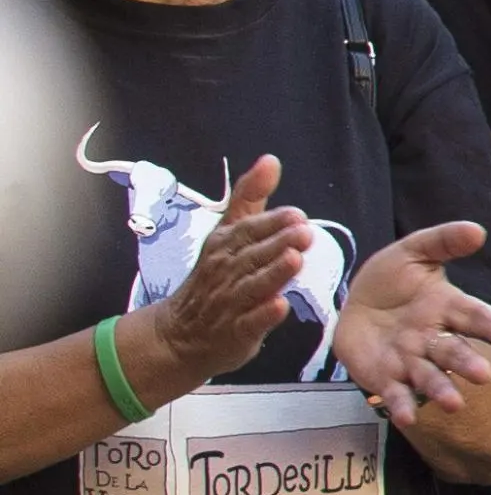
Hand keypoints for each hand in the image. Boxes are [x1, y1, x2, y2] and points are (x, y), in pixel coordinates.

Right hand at [125, 157, 305, 401]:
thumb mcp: (228, 234)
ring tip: (295, 260)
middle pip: (252, 255)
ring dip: (273, 273)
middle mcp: (225, 271)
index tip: (296, 214)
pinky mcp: (235, 332)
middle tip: (304, 231)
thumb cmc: (215, 276)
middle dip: (278, 242)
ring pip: (252, 286)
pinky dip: (263, 316)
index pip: (247, 230)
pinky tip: (280, 307)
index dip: (271, 222)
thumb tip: (270, 160)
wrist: (181, 334)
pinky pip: (249, 323)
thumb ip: (250, 198)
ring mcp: (229, 303)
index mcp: (224, 245)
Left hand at [333, 221, 490, 424]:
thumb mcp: (413, 251)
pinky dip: (403, 407)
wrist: (355, 305)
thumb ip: (444, 241)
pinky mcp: (386, 379)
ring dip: (443, 390)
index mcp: (446, 307)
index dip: (489, 323)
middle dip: (468, 363)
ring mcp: (411, 361)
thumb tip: (478, 230)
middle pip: (455, 352)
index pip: (472, 314)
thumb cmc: (392, 279)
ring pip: (431, 377)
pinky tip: (407, 418)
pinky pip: (396, 395)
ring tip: (454, 404)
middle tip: (484, 376)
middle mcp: (434, 338)